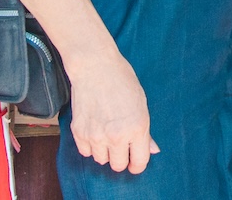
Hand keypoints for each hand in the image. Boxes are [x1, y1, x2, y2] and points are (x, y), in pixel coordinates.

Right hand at [67, 54, 160, 173]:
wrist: (95, 66)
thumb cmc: (122, 80)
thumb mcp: (141, 103)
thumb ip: (146, 132)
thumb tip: (152, 151)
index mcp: (137, 128)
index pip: (139, 163)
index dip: (138, 164)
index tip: (135, 160)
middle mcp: (116, 136)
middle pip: (118, 166)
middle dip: (121, 157)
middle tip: (121, 144)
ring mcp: (96, 135)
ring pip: (101, 160)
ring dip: (105, 151)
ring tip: (106, 133)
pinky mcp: (79, 132)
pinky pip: (86, 152)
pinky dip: (90, 146)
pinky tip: (95, 130)